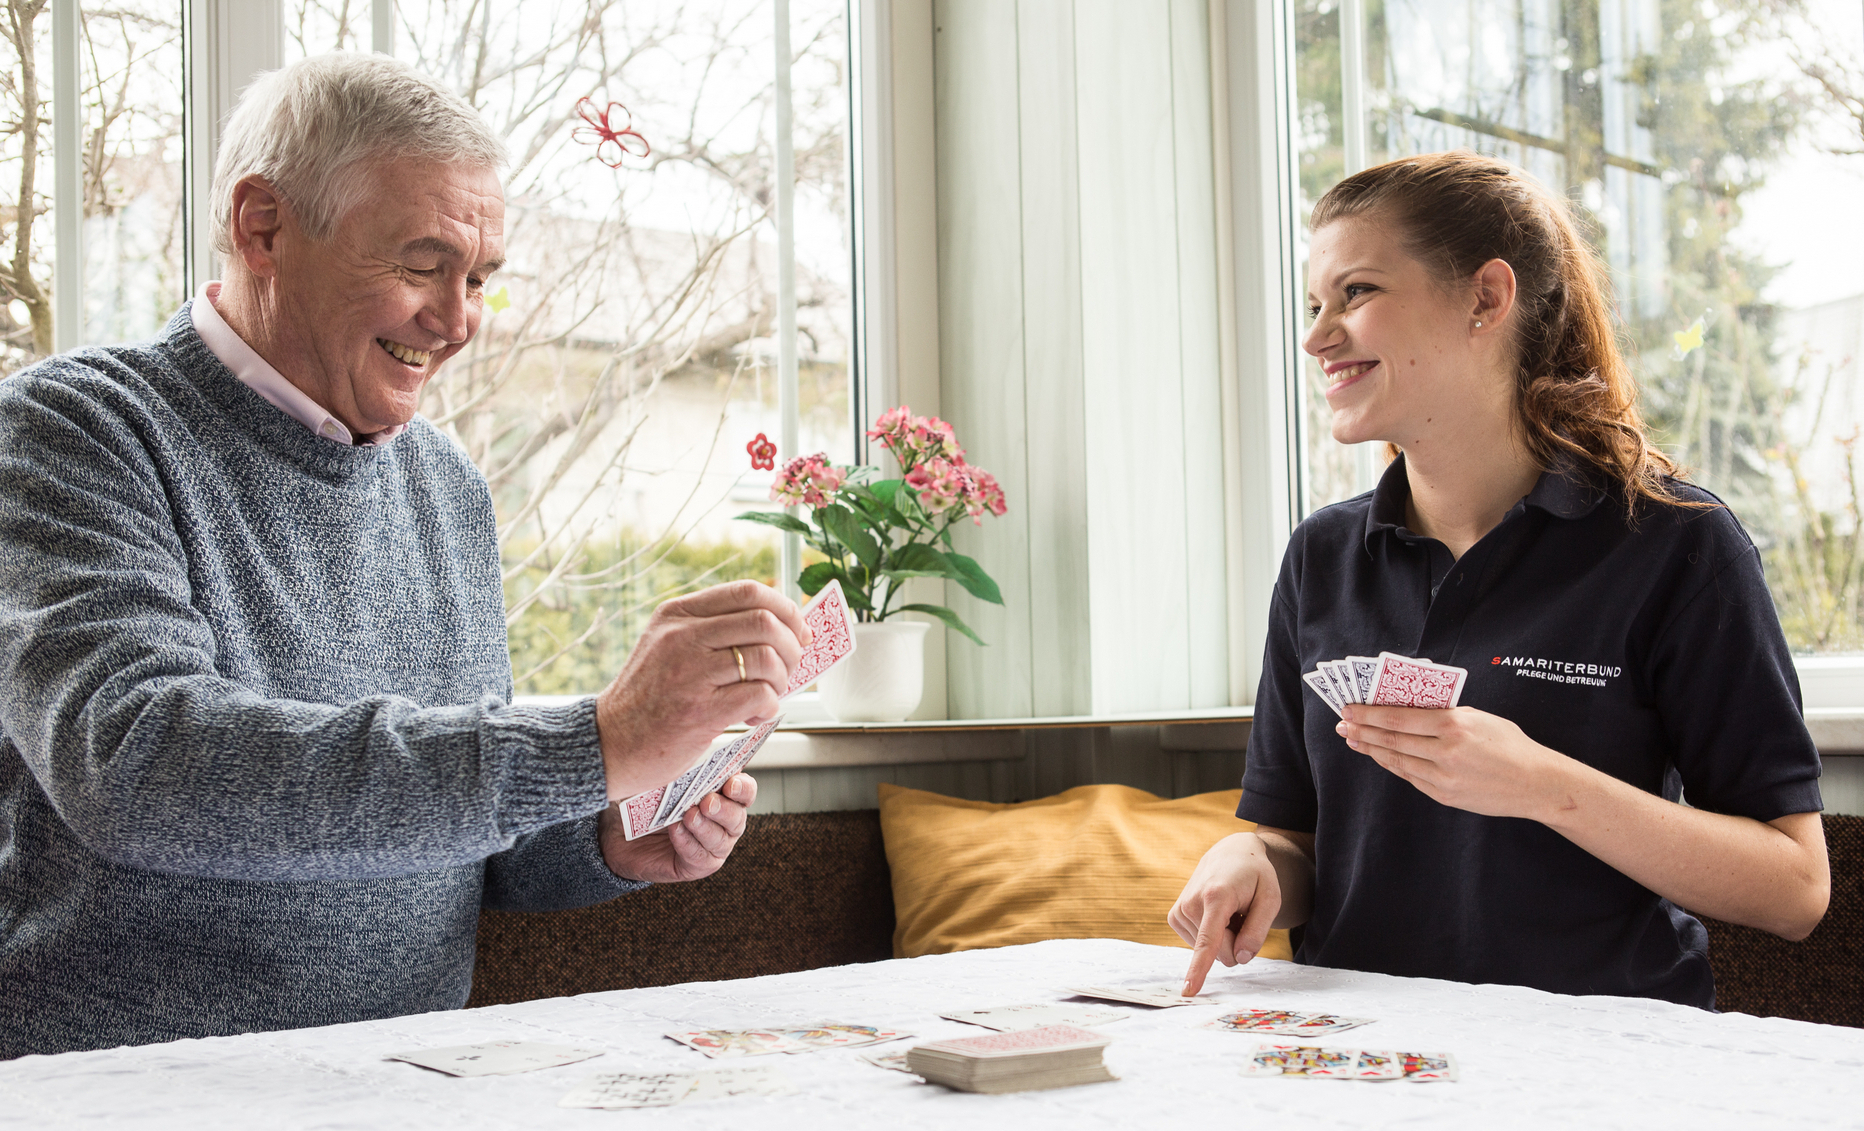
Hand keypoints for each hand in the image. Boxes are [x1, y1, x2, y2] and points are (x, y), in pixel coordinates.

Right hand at [594, 580, 808, 800]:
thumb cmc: (650, 697)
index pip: (748, 591)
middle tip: (788, 669)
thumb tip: (784, 625)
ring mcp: (690, 674)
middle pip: (764, 622)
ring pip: (767, 659)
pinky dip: (768, 707)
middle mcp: (682, 637)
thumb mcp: (669, 646)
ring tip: (766, 696)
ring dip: (781, 681)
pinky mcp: (699, 712)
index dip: (785, 609)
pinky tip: (752, 716)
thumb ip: (714, 630)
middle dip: (791, 646)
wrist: (610, 743)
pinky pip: (759, 696)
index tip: (798, 630)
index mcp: (677, 614)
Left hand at [598, 773, 757, 882]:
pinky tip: (675, 831)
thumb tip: (690, 749)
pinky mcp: (695, 865)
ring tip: (688, 817)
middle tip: (707, 802)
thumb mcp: (661, 777)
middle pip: (738, 817)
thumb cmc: (644, 797)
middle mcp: (723, 822)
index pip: (745, 791)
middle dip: (724, 809)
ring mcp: (712, 846)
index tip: (730, 783)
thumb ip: (681, 767)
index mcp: (722, 795)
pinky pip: (699, 857)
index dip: (743, 787)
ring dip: (705, 828)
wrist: (617, 830)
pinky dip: (688, 843)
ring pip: (721, 840)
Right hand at [1169, 832, 1282, 995]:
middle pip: (1219, 952)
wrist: (1230, 854)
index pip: (1209, 941)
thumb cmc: (1255, 876)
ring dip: (1225, 937)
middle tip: (1242, 914)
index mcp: (1217, 897)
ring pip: (1209, 951)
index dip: (1199, 969)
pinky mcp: (1175, 916)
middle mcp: (1192, 903)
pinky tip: (1217, 915)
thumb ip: (1258, 931)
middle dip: (1236, 943)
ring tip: (1229, 911)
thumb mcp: (1270, 898)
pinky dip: (1212, 936)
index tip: (1188, 991)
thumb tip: (1240, 959)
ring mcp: (1180, 910)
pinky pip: (1199, 945)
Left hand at [1337, 703, 1572, 820]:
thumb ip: (1444, 714)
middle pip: (1392, 740)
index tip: (1350, 709)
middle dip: (1363, 731)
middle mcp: (1445, 752)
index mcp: (1453, 725)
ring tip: (1354, 740)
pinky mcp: (1444, 795)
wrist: (1536, 784)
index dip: (1369, 714)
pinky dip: (1393, 765)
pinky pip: (1411, 777)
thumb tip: (1408, 709)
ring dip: (1372, 749)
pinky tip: (1380, 756)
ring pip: (1397, 761)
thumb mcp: (1478, 718)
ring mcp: (1444, 777)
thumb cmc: (1510, 744)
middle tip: (1343, 725)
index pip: (1398, 717)